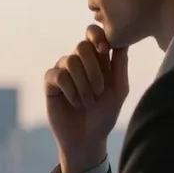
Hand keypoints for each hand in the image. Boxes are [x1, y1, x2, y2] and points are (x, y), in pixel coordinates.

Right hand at [44, 24, 128, 172]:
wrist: (87, 139)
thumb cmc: (105, 115)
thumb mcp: (119, 90)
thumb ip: (120, 64)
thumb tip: (122, 39)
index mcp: (97, 59)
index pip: (93, 33)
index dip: (97, 35)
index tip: (104, 50)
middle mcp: (79, 62)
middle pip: (82, 46)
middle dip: (93, 69)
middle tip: (99, 91)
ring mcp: (63, 71)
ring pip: (70, 60)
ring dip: (83, 84)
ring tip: (88, 102)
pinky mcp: (50, 83)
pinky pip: (58, 75)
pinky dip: (70, 90)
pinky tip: (75, 103)